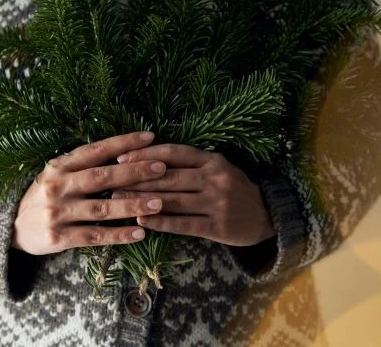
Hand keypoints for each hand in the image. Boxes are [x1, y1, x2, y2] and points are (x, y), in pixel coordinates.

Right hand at [11, 131, 168, 255]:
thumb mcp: (55, 174)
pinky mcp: (59, 237)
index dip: (123, 143)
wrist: (11, 228)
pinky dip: (119, 234)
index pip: (96, 150)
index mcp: (59, 166)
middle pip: (102, 177)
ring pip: (102, 208)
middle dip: (135, 172)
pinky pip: (95, 236)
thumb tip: (123, 151)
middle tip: (161, 168)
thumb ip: (82, 164)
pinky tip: (140, 232)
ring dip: (132, 205)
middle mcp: (57, 186)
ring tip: (159, 202)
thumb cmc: (43, 196)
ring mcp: (58, 212)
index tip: (149, 137)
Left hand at [111, 143, 276, 246]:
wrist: (268, 214)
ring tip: (119, 201)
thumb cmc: (233, 188)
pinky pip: (183, 223)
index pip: (173, 152)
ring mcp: (217, 202)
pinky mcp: (218, 227)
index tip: (121, 157)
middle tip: (112, 182)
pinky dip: (161, 222)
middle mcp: (214, 178)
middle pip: (168, 176)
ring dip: (143, 201)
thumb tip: (147, 159)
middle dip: (137, 179)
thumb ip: (189, 162)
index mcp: (212, 159)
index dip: (145, 154)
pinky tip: (142, 222)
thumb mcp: (217, 167)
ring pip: (173, 200)